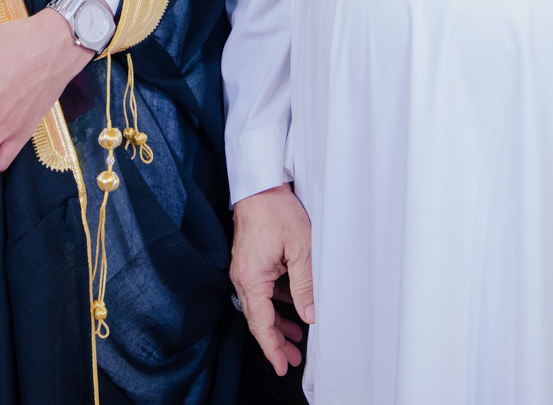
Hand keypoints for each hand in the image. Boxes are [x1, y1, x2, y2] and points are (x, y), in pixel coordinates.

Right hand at [232, 184, 313, 375]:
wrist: (260, 185)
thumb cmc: (278, 211)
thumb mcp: (301, 248)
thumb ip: (305, 284)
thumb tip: (310, 315)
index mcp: (251, 277)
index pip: (260, 323)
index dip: (271, 348)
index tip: (281, 366)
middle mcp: (243, 276)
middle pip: (258, 318)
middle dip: (276, 342)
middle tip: (293, 360)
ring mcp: (245, 269)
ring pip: (261, 306)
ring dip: (277, 324)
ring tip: (294, 340)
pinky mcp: (250, 261)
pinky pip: (262, 291)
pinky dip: (276, 304)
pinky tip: (291, 308)